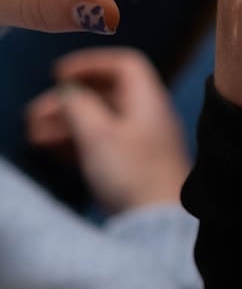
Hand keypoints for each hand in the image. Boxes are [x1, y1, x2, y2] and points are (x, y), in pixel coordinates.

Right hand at [26, 47, 190, 212]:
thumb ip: (79, 106)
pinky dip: (77, 143)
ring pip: (100, 122)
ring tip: (35, 135)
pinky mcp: (134, 169)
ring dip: (66, 124)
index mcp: (148, 100)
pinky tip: (53, 152)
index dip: (90, 64)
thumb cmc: (132, 173)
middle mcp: (148, 117)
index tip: (59, 75)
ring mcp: (142, 144)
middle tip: (35, 114)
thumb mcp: (98, 134)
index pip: (124, 65)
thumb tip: (68, 92)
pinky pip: (102, 146)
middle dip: (68, 101)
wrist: (159, 224)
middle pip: (106, 96)